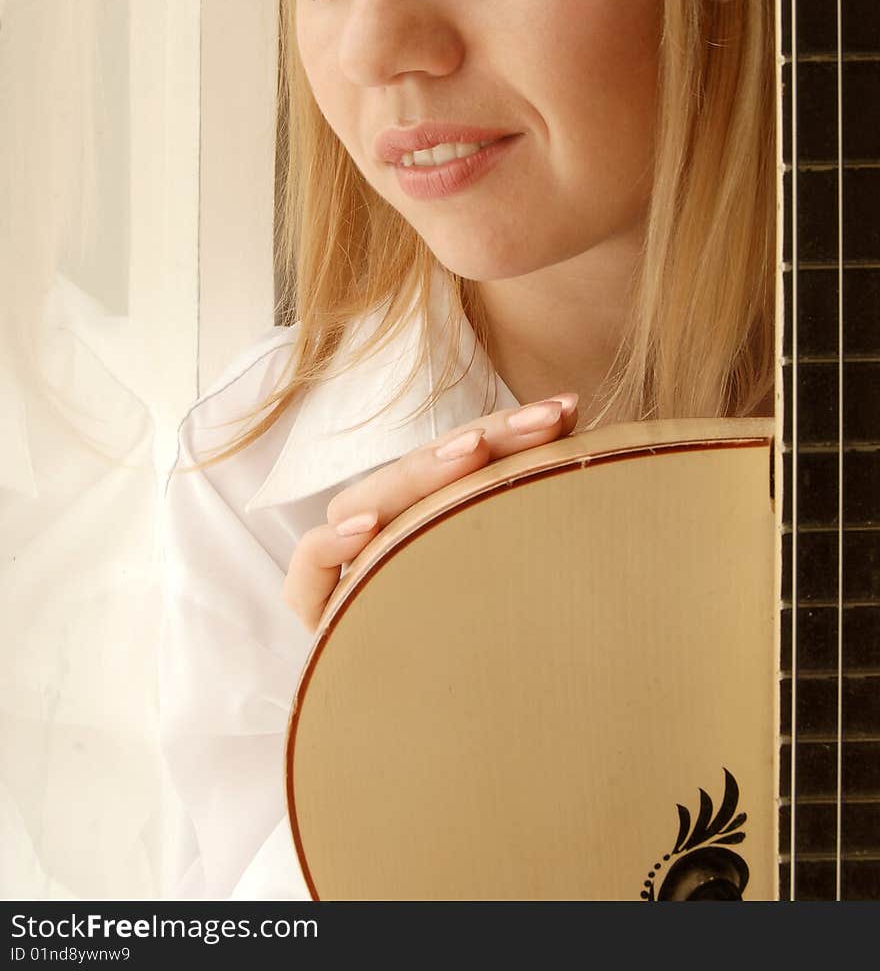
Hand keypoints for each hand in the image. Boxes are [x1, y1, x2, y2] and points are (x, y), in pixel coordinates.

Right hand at [283, 392, 578, 629]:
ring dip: (418, 473)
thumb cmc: (514, 655)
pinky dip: (328, 545)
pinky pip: (310, 570)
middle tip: (544, 420)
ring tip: (471, 451)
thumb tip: (583, 433)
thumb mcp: (533, 570)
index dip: (511, 428)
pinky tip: (364, 531)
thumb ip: (539, 508)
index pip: (463, 457)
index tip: (565, 411)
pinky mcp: (321, 611)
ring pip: (365, 502)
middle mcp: (389, 539)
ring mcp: (350, 571)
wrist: (466, 744)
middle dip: (489, 438)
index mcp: (432, 520)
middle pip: (419, 473)